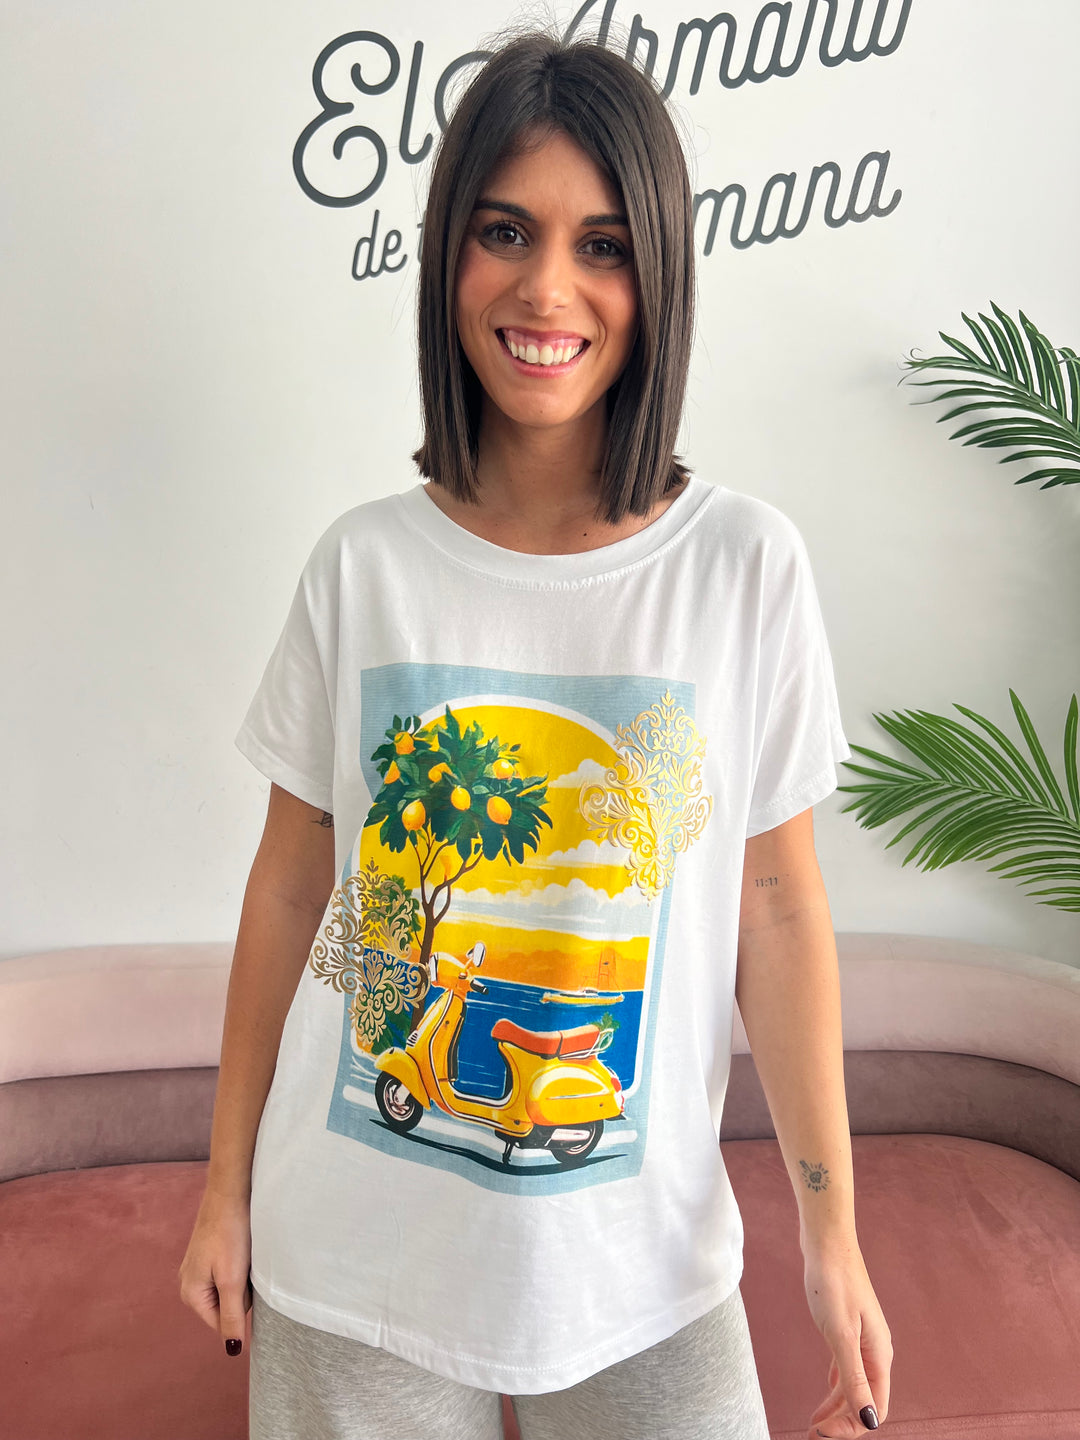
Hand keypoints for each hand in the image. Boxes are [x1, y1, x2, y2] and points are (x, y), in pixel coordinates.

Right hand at [178, 1186, 252, 1355]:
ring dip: (242, 1277)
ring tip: (243, 1254)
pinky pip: (229, 1272)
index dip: (241, 1308)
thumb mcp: (233, 1280)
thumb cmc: (231, 1234)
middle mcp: (190, 1283)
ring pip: (230, 1289)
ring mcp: (199, 1268)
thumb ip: (231, 1316)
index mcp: (191, 1294)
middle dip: (241, 1292)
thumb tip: (232, 1350)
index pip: (222, 1324)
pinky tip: (242, 1247)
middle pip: (226, 1307)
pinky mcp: (210, 1254)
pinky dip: (240, 1264)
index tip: (245, 1282)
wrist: (230, 1192)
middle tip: (245, 1265)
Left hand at [802, 1242, 891, 1436]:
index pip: (874, 1407)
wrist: (827, 1242)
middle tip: (813, 1434)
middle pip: (865, 1400)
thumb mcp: (841, 1335)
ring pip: (854, 1386)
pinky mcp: (848, 1328)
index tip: (822, 1434)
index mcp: (879, 1355)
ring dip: (837, 1408)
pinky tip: (827, 1394)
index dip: (852, 1427)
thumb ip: (854, 1379)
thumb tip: (870, 1421)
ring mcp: (862, 1339)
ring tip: (815, 1424)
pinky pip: (847, 1368)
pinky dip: (836, 1387)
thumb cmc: (833, 1283)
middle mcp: (875, 1351)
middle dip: (843, 1422)